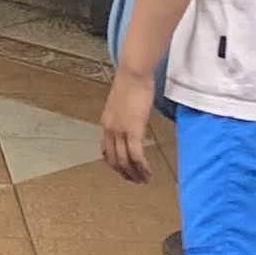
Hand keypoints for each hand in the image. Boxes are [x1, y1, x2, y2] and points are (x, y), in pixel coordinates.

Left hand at [100, 62, 158, 185]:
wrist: (133, 73)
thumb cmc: (131, 83)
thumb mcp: (122, 103)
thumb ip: (124, 116)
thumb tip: (132, 122)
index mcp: (106, 123)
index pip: (106, 150)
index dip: (114, 164)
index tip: (124, 171)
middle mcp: (110, 130)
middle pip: (114, 160)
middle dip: (125, 173)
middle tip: (135, 181)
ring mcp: (120, 131)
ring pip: (125, 161)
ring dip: (135, 174)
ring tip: (144, 180)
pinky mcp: (133, 130)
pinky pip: (136, 155)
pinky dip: (142, 167)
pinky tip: (148, 172)